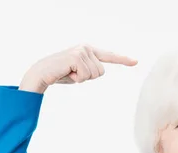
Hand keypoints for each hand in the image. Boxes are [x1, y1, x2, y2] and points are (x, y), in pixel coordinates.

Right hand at [18, 43, 137, 92]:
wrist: (42, 74)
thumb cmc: (61, 74)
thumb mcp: (80, 72)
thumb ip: (90, 69)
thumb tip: (98, 71)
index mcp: (88, 50)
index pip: (108, 56)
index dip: (123, 59)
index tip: (135, 61)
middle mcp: (86, 48)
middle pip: (101, 72)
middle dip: (88, 77)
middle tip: (73, 74)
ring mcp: (81, 51)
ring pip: (94, 74)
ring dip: (82, 78)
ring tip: (69, 73)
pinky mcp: (76, 56)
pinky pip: (86, 75)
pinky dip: (77, 78)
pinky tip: (67, 73)